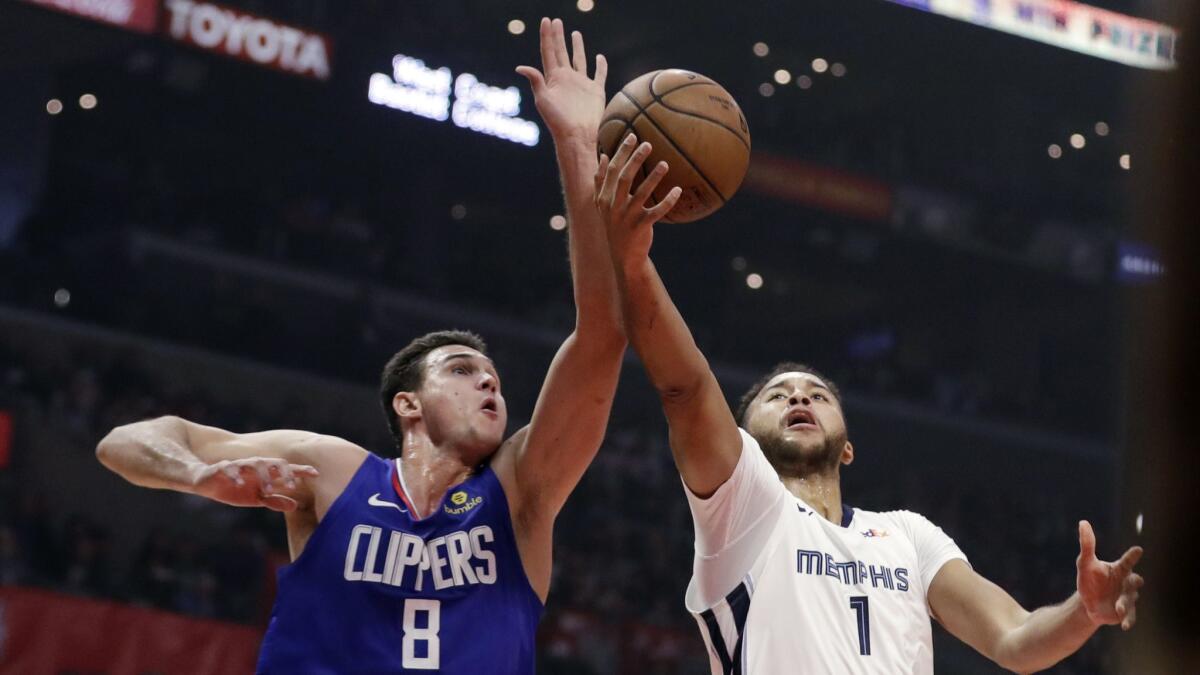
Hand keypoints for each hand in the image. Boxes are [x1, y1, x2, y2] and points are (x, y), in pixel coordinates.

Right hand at [190, 457, 319, 512]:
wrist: (203, 482)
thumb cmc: (233, 489)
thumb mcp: (255, 498)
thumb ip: (274, 501)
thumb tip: (295, 505)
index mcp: (264, 474)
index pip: (286, 470)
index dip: (301, 470)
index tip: (316, 473)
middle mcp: (254, 468)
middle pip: (274, 463)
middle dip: (285, 472)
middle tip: (291, 486)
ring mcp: (239, 466)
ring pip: (255, 463)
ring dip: (263, 474)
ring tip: (268, 488)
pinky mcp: (221, 468)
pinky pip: (229, 468)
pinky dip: (235, 475)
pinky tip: (239, 484)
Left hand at [515, 17, 606, 143]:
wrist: (577, 135)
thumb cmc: (558, 121)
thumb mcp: (543, 100)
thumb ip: (535, 81)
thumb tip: (520, 67)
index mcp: (553, 78)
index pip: (549, 52)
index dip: (547, 36)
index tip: (546, 20)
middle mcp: (567, 79)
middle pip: (561, 52)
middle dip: (558, 36)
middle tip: (557, 21)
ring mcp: (581, 84)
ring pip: (579, 60)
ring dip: (577, 47)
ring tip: (574, 33)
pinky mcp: (595, 91)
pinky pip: (599, 74)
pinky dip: (600, 65)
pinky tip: (599, 57)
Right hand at [596, 133, 681, 264]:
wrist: (623, 255)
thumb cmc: (615, 224)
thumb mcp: (602, 204)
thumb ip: (601, 181)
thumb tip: (602, 156)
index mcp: (604, 198)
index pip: (612, 170)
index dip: (621, 152)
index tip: (632, 135)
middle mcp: (613, 206)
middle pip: (624, 177)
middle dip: (635, 159)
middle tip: (648, 144)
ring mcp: (627, 217)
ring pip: (641, 194)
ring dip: (653, 177)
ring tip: (665, 163)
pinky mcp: (641, 227)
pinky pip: (656, 212)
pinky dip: (668, 201)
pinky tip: (678, 190)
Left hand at [1076, 520, 1143, 629]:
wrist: (1087, 603)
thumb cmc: (1088, 579)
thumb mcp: (1085, 563)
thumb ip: (1087, 544)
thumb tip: (1083, 522)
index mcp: (1119, 569)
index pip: (1127, 561)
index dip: (1132, 556)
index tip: (1138, 550)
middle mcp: (1126, 583)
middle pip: (1135, 580)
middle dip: (1135, 581)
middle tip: (1134, 580)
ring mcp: (1127, 597)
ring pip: (1131, 599)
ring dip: (1125, 603)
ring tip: (1118, 608)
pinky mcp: (1125, 612)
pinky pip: (1130, 616)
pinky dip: (1128, 620)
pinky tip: (1124, 625)